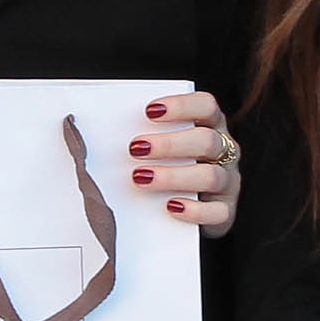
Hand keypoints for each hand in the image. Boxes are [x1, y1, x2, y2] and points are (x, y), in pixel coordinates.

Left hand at [127, 91, 240, 235]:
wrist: (181, 214)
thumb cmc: (165, 168)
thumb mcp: (159, 147)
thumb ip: (143, 134)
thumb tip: (91, 125)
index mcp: (210, 126)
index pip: (206, 106)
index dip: (181, 106)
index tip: (149, 111)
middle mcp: (224, 151)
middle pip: (207, 140)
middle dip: (170, 144)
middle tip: (135, 148)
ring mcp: (228, 182)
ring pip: (211, 176)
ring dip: (173, 176)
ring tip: (140, 178)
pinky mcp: (225, 211)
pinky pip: (217, 211)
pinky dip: (194, 210)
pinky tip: (170, 207)